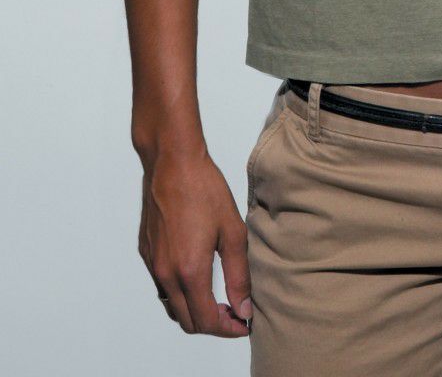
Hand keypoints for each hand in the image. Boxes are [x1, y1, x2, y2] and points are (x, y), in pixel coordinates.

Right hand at [138, 146, 251, 335]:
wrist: (173, 163)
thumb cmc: (205, 190)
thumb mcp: (233, 231)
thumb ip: (239, 275)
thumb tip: (244, 308)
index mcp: (189, 271)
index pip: (206, 321)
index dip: (228, 329)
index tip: (244, 324)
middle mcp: (166, 274)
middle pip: (187, 321)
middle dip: (212, 324)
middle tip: (235, 313)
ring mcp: (152, 264)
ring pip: (172, 306)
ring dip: (194, 310)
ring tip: (219, 297)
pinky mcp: (146, 253)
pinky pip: (162, 286)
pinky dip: (181, 292)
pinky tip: (199, 276)